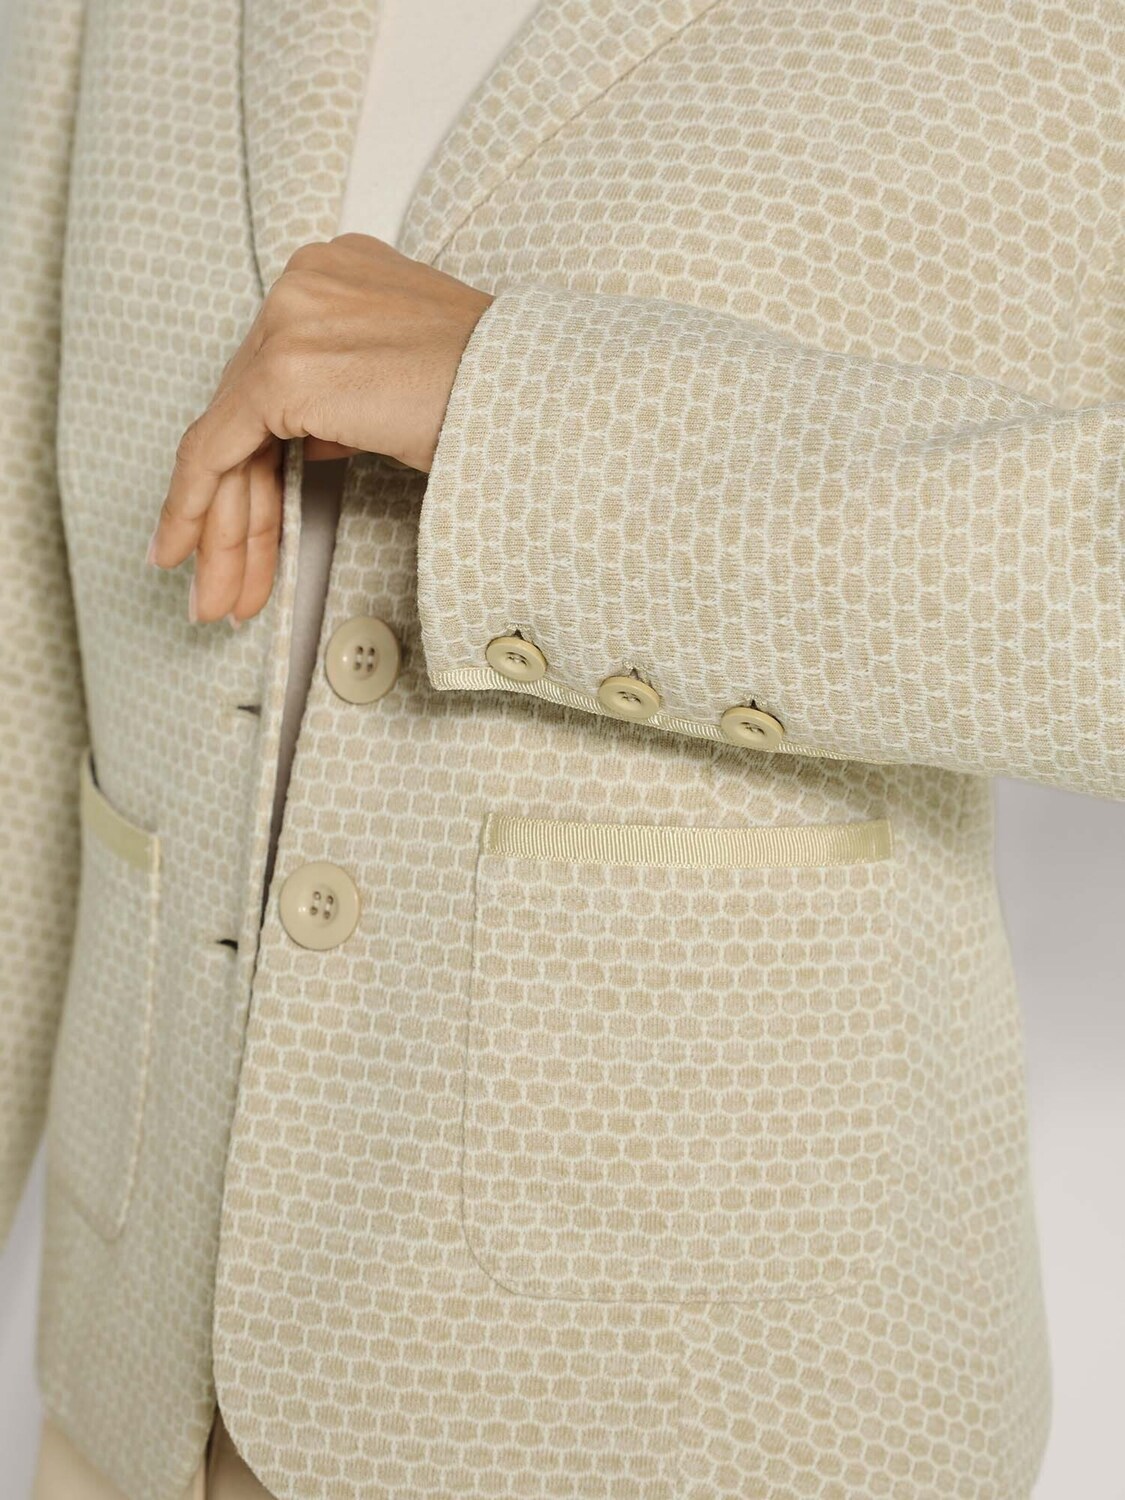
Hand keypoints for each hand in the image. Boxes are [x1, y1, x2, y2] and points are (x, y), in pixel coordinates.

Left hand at [145, 233, 493, 622]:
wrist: (539, 399)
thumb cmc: (501, 398)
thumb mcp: (410, 383)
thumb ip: (348, 395)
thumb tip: (312, 438)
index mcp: (339, 274)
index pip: (274, 380)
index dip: (253, 459)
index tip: (243, 515)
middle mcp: (304, 283)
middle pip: (245, 414)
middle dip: (236, 510)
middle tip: (224, 581)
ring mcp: (289, 320)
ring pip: (227, 439)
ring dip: (222, 530)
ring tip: (218, 597)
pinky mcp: (283, 369)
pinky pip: (213, 448)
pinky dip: (194, 505)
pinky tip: (186, 550)